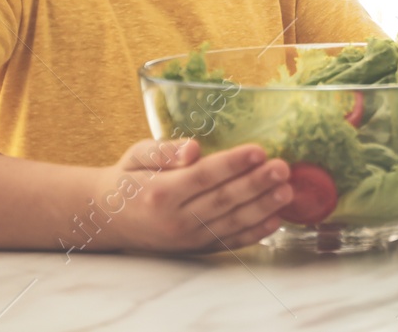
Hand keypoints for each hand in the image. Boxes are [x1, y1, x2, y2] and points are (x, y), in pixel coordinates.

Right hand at [95, 138, 293, 253]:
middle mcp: (175, 219)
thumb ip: (164, 151)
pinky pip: (229, 242)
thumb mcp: (137, 156)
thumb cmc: (128, 180)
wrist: (109, 219)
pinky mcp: (196, 249)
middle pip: (223, 200)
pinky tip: (276, 221)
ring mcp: (188, 238)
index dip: (233, 163)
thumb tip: (193, 149)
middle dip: (256, 184)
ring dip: (263, 208)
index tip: (259, 150)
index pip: (204, 176)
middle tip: (283, 168)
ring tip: (287, 191)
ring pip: (231, 222)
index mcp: (160, 192)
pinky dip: (254, 233)